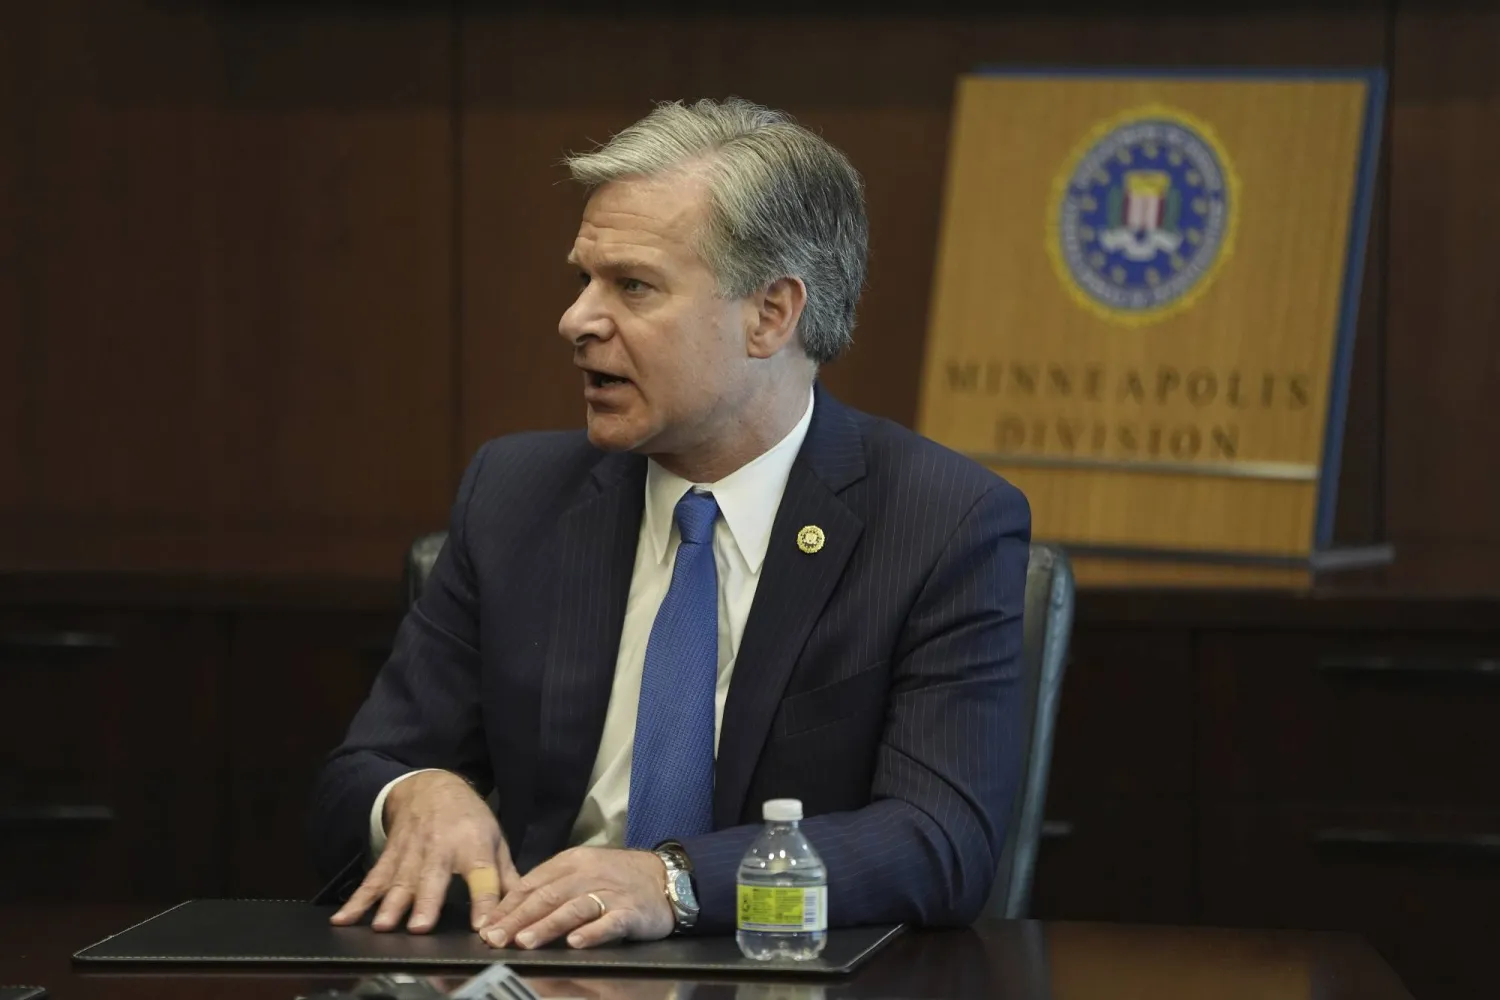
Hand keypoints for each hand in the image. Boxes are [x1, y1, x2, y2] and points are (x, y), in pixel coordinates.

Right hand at [330, 770, 518, 933]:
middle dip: (426, 902)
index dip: (484, 900)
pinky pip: (372, 880)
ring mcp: (411, 852)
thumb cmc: (468, 818)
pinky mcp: (389, 856)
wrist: (429, 786)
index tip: (483, 925)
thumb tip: (520, 908)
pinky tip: (344, 918)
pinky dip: (357, 900)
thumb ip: (506, 876)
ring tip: (383, 926)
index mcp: (472, 845)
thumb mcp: (494, 838)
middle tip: (420, 927)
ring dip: (391, 905)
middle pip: (433, 878)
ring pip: (399, 881)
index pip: (482, 874)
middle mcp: (440, 848)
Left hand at [480, 846, 674, 949]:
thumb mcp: (583, 871)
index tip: (486, 926)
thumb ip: (552, 886)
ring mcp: (610, 893)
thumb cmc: (619, 877)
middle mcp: (588, 874)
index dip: (508, 906)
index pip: (532, 883)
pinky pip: (609, 922)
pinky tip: (576, 943)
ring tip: (525, 941)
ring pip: (574, 908)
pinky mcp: (631, 911)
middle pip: (547, 896)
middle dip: (518, 918)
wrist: (667, 877)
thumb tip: (512, 909)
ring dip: (547, 925)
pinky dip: (592, 933)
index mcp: (571, 862)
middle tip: (496, 938)